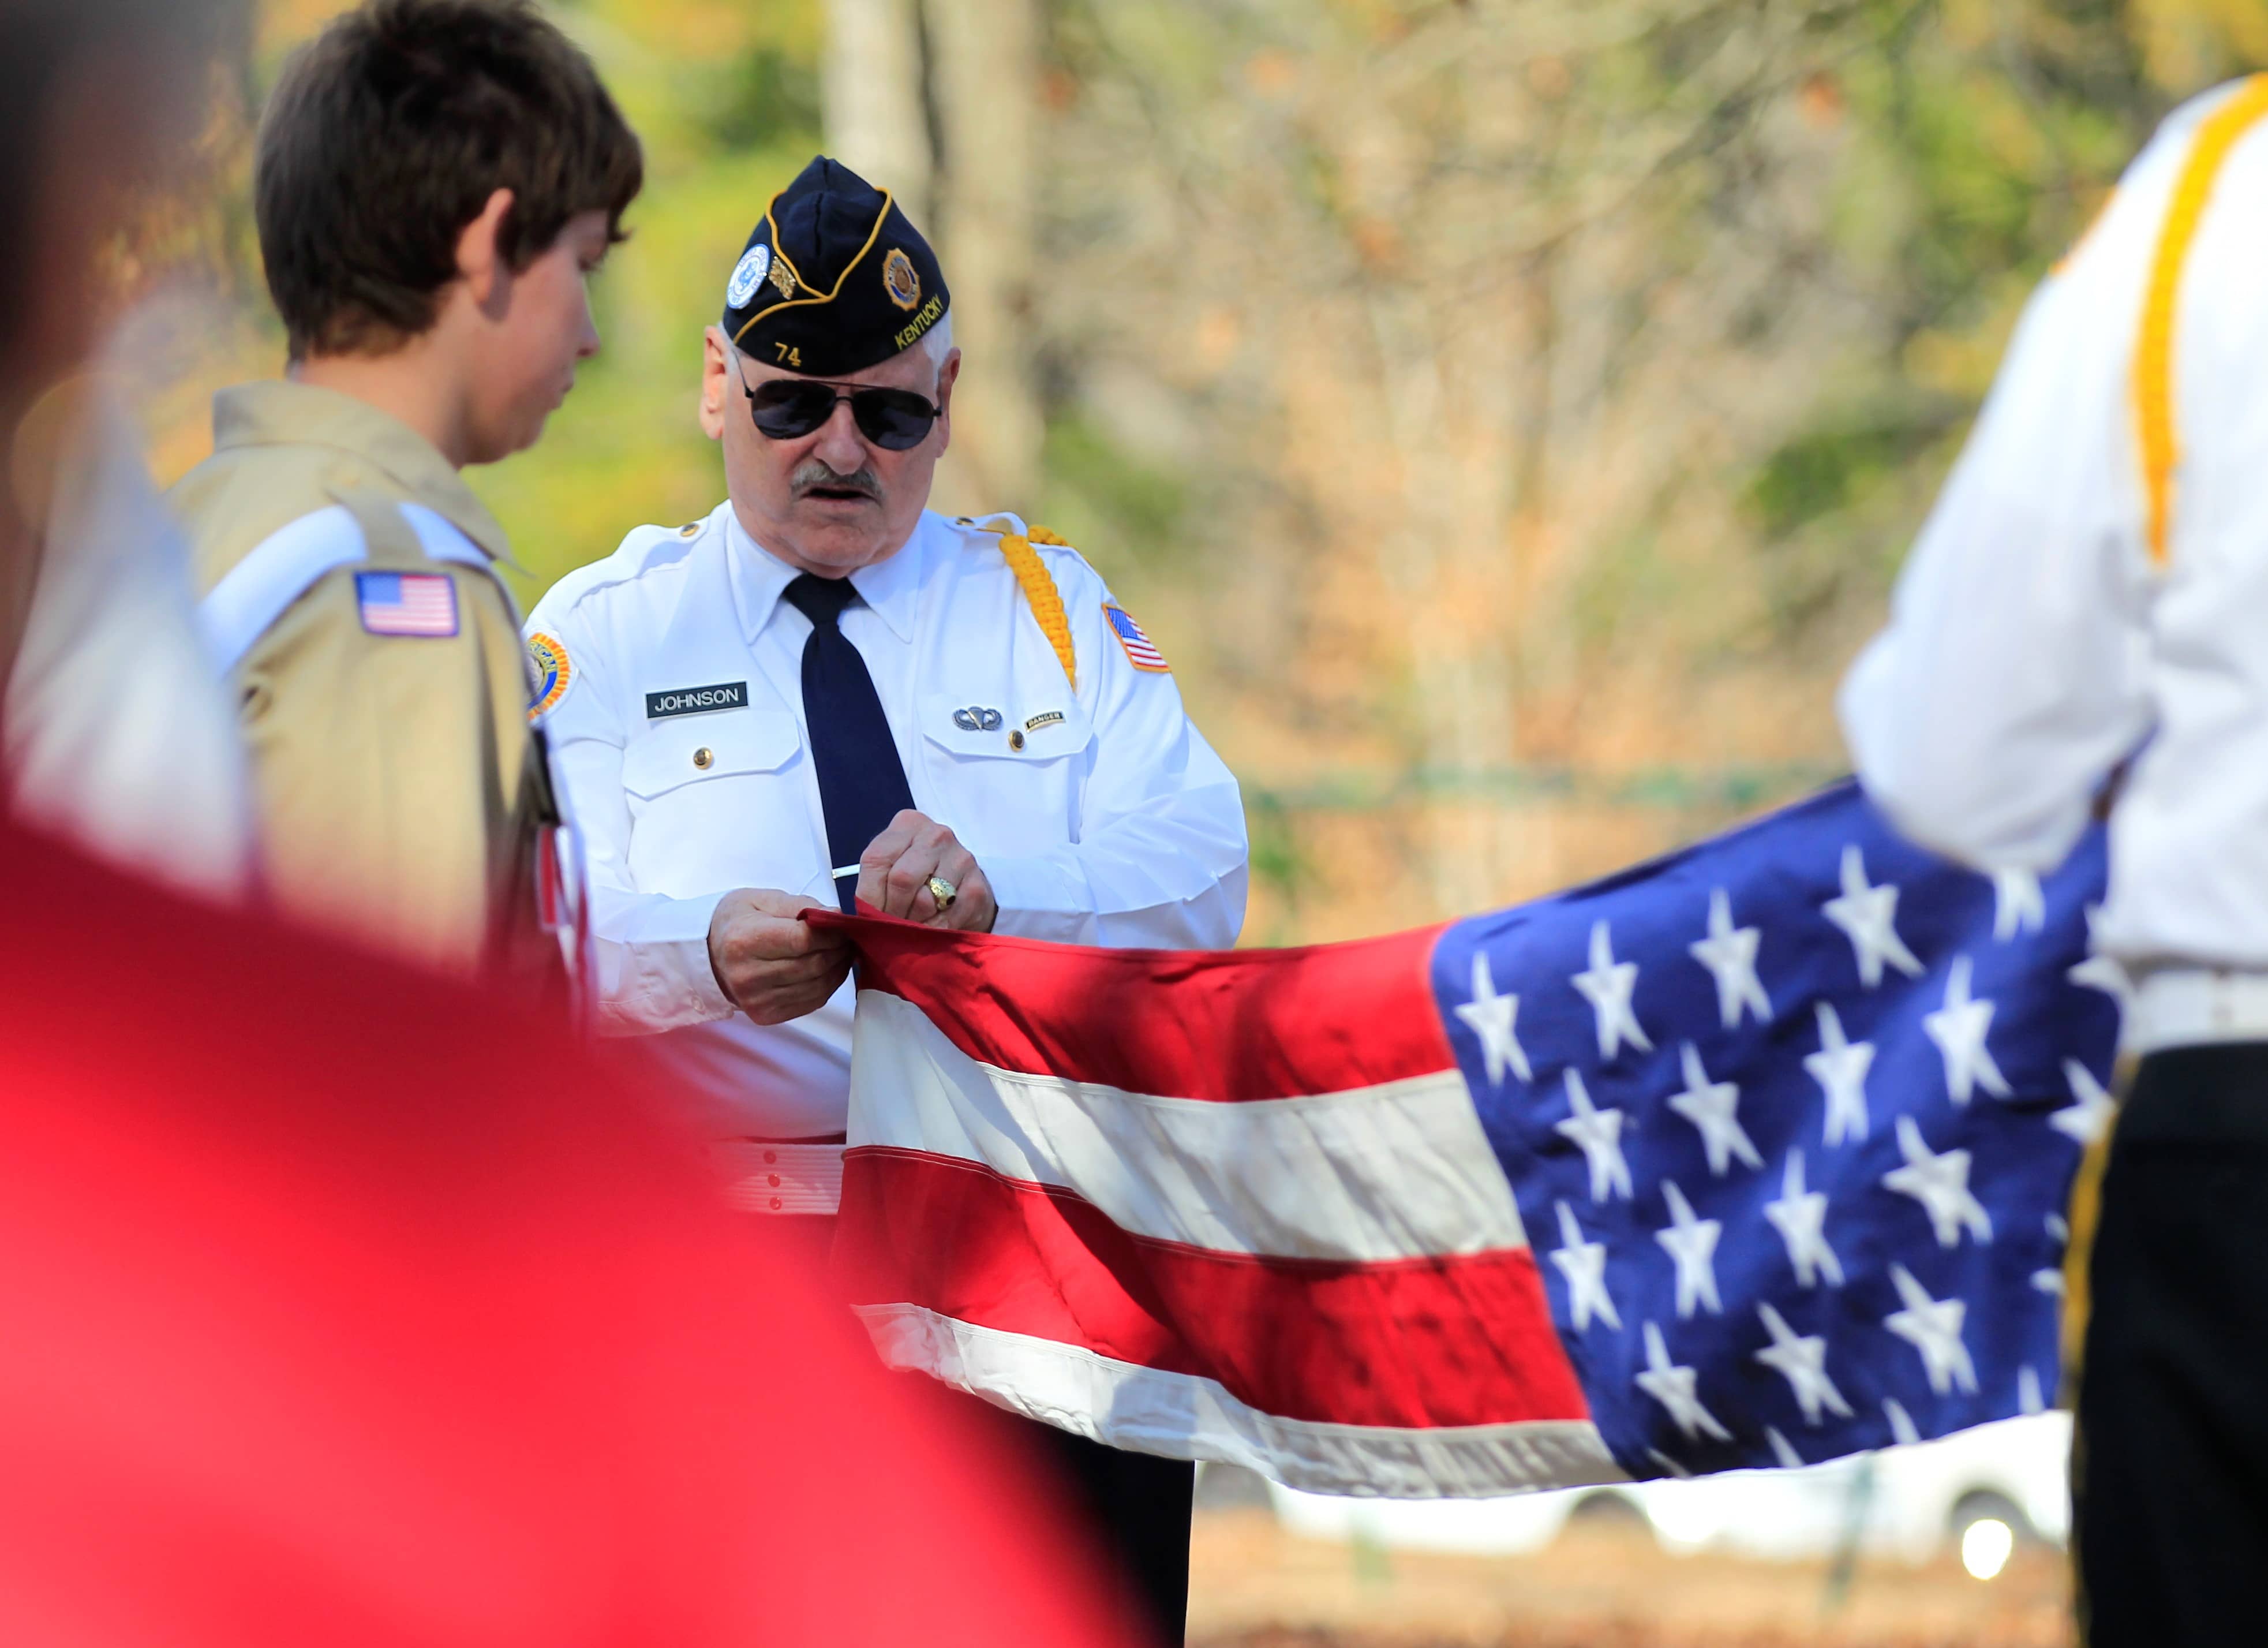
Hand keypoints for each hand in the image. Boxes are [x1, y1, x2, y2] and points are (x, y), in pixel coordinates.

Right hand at [707, 888, 853, 1023]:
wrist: (707, 955)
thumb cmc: (735, 922)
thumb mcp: (761, 900)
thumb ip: (800, 905)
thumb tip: (836, 916)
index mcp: (744, 940)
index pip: (803, 940)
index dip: (831, 933)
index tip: (841, 924)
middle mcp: (748, 975)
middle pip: (813, 964)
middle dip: (839, 949)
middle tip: (846, 938)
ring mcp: (756, 999)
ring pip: (818, 986)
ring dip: (837, 968)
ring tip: (840, 952)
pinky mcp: (765, 1015)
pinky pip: (812, 1002)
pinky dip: (827, 985)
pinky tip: (827, 970)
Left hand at [855, 810, 997, 931]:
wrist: (962, 891)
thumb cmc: (918, 880)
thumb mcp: (888, 874)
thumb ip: (872, 888)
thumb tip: (865, 918)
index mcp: (907, 824)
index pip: (877, 859)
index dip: (870, 895)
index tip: (872, 915)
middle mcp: (936, 834)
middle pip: (902, 879)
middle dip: (893, 911)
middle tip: (894, 925)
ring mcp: (960, 857)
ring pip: (925, 900)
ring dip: (915, 922)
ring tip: (915, 923)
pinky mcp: (978, 885)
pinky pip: (946, 918)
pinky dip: (935, 930)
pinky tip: (935, 925)